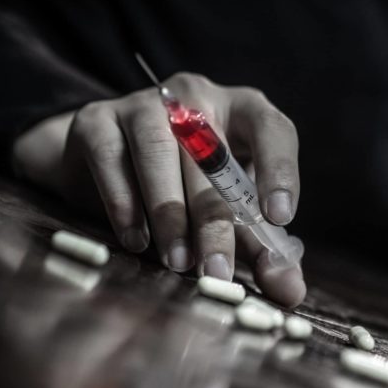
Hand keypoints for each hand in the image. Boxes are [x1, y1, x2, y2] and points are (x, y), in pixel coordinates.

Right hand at [12, 73, 304, 306]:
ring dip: (170, 214)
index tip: (278, 217)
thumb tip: (290, 291)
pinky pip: (112, 159)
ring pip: (159, 153)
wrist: (101, 160)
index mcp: (243, 110)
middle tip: (218, 273)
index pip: (272, 130)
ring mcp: (144, 102)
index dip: (279, 171)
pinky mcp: (97, 119)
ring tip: (178, 262)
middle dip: (215, 223)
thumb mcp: (229, 211)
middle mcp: (196, 97)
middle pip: (211, 157)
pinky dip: (125, 204)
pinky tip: (136, 242)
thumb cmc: (186, 185)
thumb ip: (259, 247)